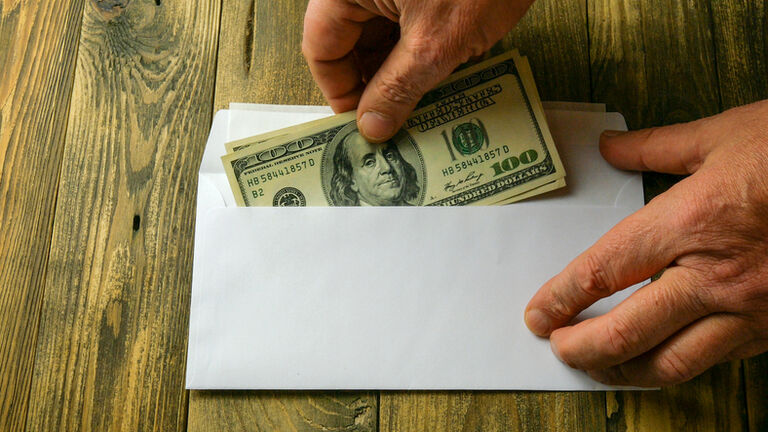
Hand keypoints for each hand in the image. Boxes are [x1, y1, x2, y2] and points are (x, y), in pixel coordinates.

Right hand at [301, 0, 532, 141]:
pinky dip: (421, 54)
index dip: (339, 91)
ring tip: (420, 109)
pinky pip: (409, 25)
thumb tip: (371, 127)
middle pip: (351, 43)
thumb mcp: (435, 43)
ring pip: (382, 37)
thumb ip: (397, 88)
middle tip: (393, 124)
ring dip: (400, 75)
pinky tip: (441, 81)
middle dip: (373, 85)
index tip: (361, 125)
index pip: (321, 46)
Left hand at [525, 100, 767, 386]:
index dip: (561, 297)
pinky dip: (678, 364)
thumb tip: (611, 146)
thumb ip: (657, 146)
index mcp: (693, 221)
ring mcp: (751, 309)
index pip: (604, 270)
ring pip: (673, 362)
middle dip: (582, 348)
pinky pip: (718, 360)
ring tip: (598, 365)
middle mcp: (717, 275)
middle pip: (628, 330)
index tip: (538, 314)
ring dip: (625, 370)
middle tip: (557, 347)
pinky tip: (660, 358)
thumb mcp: (725, 135)